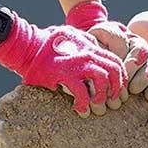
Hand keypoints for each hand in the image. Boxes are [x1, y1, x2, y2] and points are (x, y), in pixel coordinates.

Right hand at [0, 13, 124, 116]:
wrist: (27, 48)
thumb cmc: (47, 45)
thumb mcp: (70, 37)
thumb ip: (85, 42)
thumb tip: (96, 48)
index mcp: (90, 46)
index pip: (115, 61)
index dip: (121, 78)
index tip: (117, 91)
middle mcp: (87, 53)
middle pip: (114, 70)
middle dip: (116, 89)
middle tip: (112, 102)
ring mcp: (76, 63)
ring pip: (102, 79)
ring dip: (102, 96)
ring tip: (96, 107)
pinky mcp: (64, 74)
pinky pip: (82, 92)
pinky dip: (84, 104)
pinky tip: (81, 110)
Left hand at [66, 0, 147, 104]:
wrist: (96, 51)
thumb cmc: (88, 54)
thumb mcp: (84, 52)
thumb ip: (87, 56)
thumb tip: (90, 74)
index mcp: (114, 32)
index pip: (120, 40)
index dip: (118, 56)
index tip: (112, 71)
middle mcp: (132, 40)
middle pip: (140, 50)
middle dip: (133, 68)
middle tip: (124, 83)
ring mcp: (144, 52)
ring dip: (145, 77)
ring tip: (134, 90)